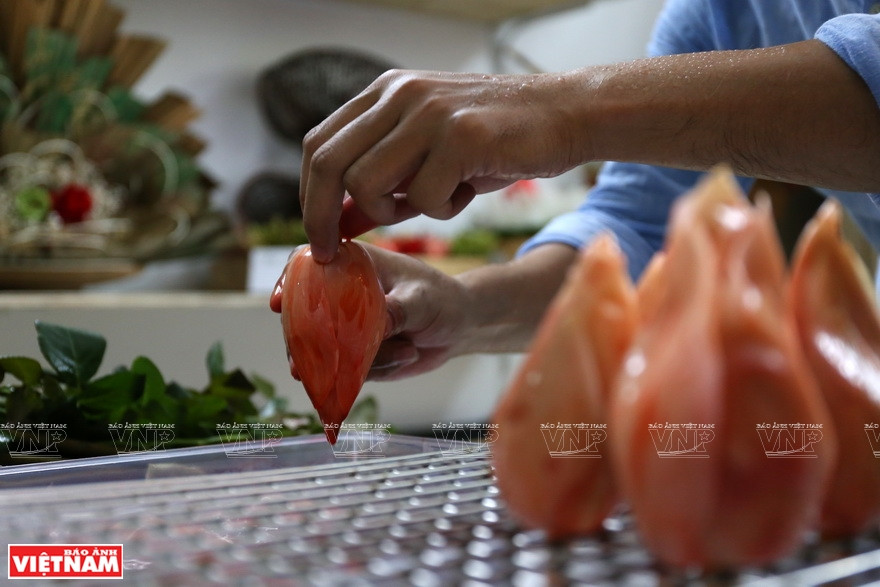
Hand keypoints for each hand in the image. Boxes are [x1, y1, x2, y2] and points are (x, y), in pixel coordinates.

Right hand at [270, 243, 475, 380]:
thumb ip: (397, 310)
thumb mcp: (422, 299)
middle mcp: (341, 295)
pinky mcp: (356, 355)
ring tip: (403, 352)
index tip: (279, 303)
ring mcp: (346, 327)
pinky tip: (407, 355)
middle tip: (311, 361)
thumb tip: (373, 324)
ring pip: (325, 351)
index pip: (308, 265)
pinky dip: (376, 370)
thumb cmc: (441, 299)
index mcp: (352, 265)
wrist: (460, 327)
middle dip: (307, 341)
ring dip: (358, 360)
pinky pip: (349, 371)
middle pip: (303, 315)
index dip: (288, 282)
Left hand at [300, 70, 585, 261]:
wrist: (565, 114)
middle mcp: (400, 94)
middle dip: (321, 218)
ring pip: (369, 184)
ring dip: (395, 211)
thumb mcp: (429, 155)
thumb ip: (384, 182)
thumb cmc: (495, 141)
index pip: (319, 144)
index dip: (309, 196)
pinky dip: (444, 209)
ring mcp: (429, 112)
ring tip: (437, 199)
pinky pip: (425, 198)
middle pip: (329, 163)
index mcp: (386, 92)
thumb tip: (337, 223)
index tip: (318, 237)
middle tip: (332, 254)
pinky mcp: (461, 135)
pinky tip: (471, 188)